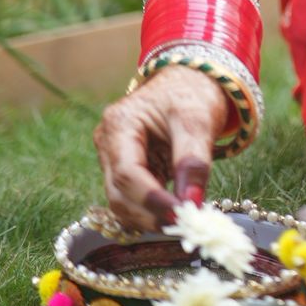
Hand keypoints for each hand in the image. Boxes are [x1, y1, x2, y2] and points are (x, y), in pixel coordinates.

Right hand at [93, 66, 227, 230]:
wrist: (191, 80)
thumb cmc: (193, 93)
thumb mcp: (198, 121)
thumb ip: (193, 161)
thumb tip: (191, 204)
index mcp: (119, 124)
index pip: (126, 173)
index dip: (150, 200)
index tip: (179, 216)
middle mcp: (108, 143)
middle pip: (118, 193)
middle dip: (149, 214)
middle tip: (184, 225)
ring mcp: (113, 157)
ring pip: (121, 202)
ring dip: (149, 217)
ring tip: (182, 219)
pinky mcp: (125, 169)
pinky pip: (131, 199)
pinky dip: (150, 211)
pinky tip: (173, 212)